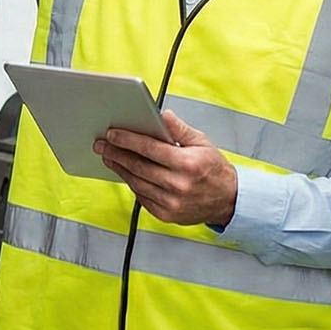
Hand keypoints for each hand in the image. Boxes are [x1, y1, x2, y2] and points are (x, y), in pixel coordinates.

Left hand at [95, 111, 237, 226]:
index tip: (112, 134)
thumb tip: (162, 115)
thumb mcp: (202, 142)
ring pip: (137, 182)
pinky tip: (125, 173)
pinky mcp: (166, 215)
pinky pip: (142, 197)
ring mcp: (172, 203)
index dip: (128, 140)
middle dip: (116, 153)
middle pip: (138, 166)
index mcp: (188, 164)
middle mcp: (179, 185)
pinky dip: (132, 184)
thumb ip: (180, 129)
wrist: (229, 201)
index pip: (150, 148)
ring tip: (109, 157)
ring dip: (120, 168)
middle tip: (102, 145)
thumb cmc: (214, 169)